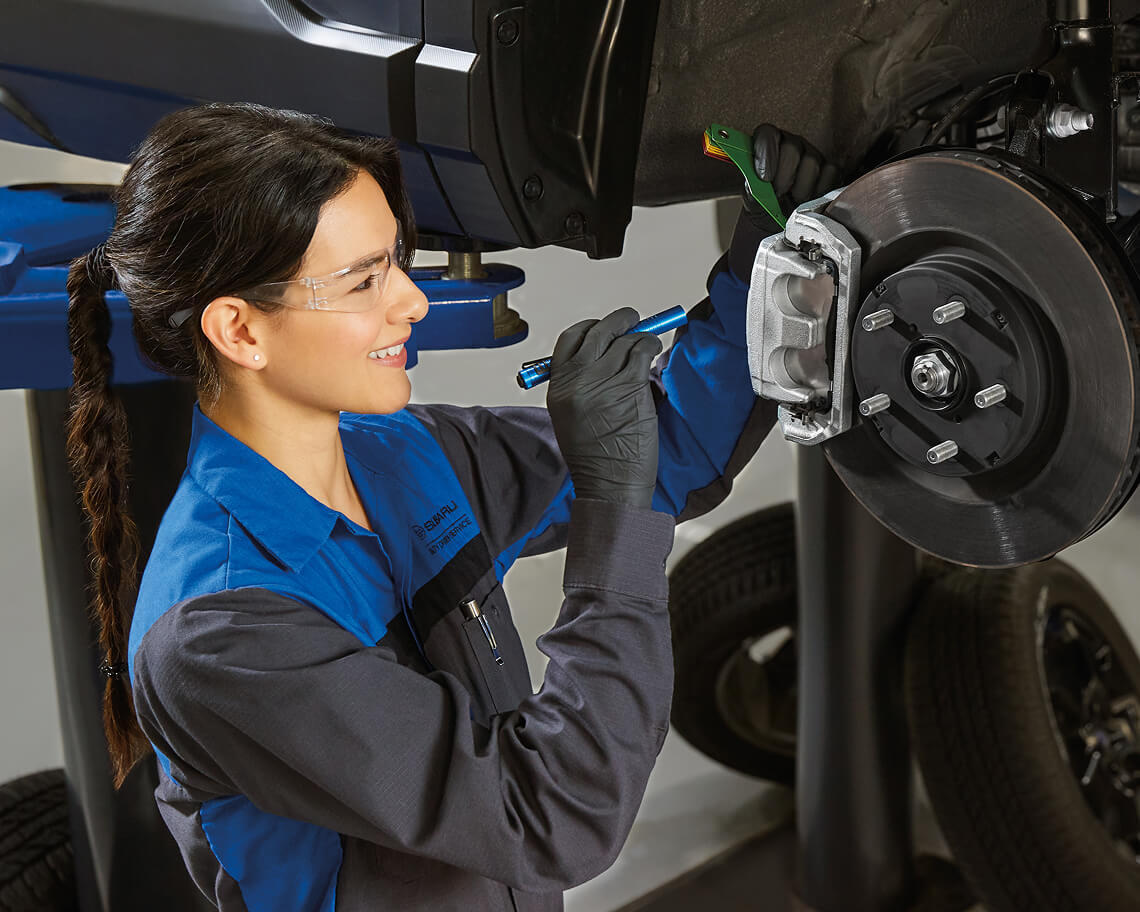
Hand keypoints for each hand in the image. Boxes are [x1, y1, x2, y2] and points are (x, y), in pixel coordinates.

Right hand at [547, 308, 662, 508]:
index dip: (589, 328)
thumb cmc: (596, 457)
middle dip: (618, 320)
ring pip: (624, 341)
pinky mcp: (629, 387)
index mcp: (558, 388)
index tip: (603, 328)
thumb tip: (609, 350)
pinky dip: (650, 344)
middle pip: (597, 332)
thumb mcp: (571, 417)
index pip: (569, 340)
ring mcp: (603, 383)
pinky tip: (653, 349)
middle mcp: (577, 382)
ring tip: (648, 342)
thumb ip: (581, 384)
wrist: (610, 486)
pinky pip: (641, 351)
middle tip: (631, 318)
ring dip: (640, 337)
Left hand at [726, 124, 841, 280]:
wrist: (781, 225)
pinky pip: (829, 174)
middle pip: (792, 147)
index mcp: (767, 145)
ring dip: (801, 188)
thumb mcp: (753, 200)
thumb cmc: (765, 207)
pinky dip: (818, 192)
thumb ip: (752, 188)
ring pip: (812, 162)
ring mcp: (812, 154)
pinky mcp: (829, 168)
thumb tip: (756, 181)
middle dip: (784, 176)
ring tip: (792, 201)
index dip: (766, 154)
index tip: (764, 178)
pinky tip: (808, 200)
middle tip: (778, 194)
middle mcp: (790, 144)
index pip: (767, 134)